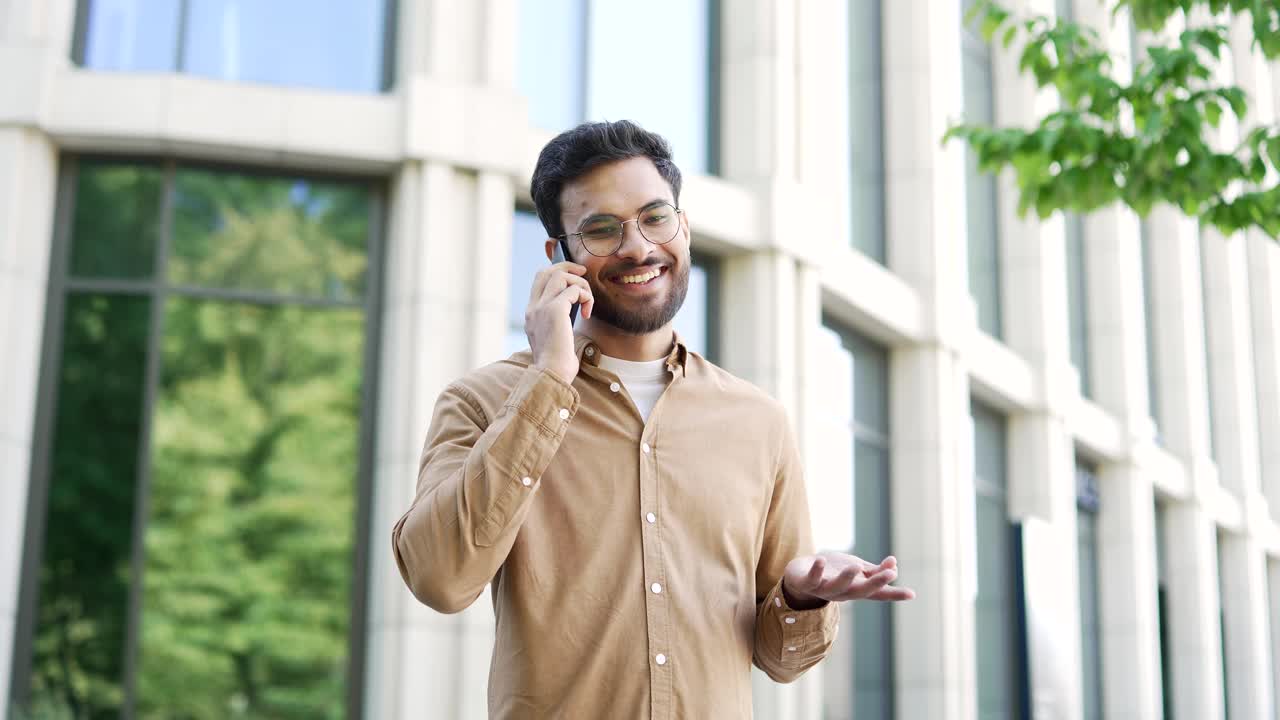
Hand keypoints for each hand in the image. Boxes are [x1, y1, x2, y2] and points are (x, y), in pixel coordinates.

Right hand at [526, 261, 593, 382]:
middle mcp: (533, 308)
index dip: (556, 272)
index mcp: (531, 314)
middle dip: (567, 267)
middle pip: (546, 271)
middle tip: (584, 273)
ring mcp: (541, 307)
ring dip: (580, 284)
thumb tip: (573, 307)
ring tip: (588, 301)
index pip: (539, 281)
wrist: (551, 374)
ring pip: (560, 275)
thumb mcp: (554, 339)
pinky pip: (574, 290)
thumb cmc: (557, 364)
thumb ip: (557, 322)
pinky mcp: (554, 310)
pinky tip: (588, 312)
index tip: (574, 278)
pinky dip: (586, 296)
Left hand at [781, 552, 914, 608]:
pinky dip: (817, 571)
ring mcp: (825, 589)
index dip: (895, 594)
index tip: (912, 593)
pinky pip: (812, 579)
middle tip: (891, 574)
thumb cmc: (832, 572)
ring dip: (847, 578)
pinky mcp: (807, 582)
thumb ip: (874, 570)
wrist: (799, 575)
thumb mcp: (856, 569)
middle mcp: (843, 592)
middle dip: (876, 583)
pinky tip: (822, 560)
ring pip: (837, 587)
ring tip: (854, 567)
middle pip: (861, 591)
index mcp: (856, 589)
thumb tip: (895, 564)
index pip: (878, 593)